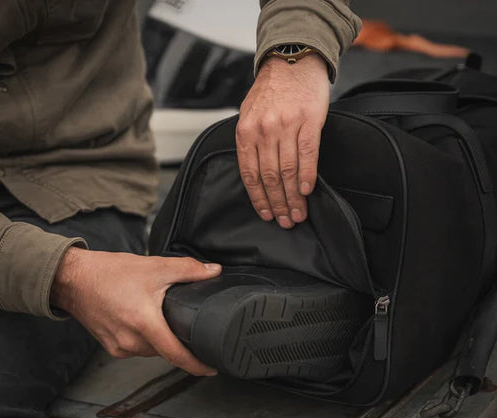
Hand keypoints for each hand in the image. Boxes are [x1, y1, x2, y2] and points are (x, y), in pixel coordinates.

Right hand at [50, 248, 221, 375]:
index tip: (212, 369)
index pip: (177, 355)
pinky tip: (140, 319)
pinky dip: (145, 337)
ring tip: (155, 314)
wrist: (73, 279)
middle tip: (178, 317)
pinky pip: (138, 347)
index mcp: (145, 323)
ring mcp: (120, 347)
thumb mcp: (155, 267)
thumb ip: (188, 270)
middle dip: (176, 337)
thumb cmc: (109, 273)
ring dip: (159, 337)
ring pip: (152, 349)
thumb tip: (213, 271)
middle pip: (166, 350)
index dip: (198, 366)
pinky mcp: (112, 347)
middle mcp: (132, 341)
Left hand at [236, 53, 329, 228]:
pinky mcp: (308, 121)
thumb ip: (249, 143)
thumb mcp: (248, 114)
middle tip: (286, 221)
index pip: (250, 174)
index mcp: (246, 131)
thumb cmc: (271, 90)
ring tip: (298, 213)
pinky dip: (307, 175)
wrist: (292, 59)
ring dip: (293, 197)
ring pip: (288, 170)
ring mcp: (286, 125)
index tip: (267, 214)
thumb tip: (255, 175)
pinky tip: (307, 191)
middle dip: (278, 203)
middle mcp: (263, 130)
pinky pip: (307, 154)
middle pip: (270, 177)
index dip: (259, 199)